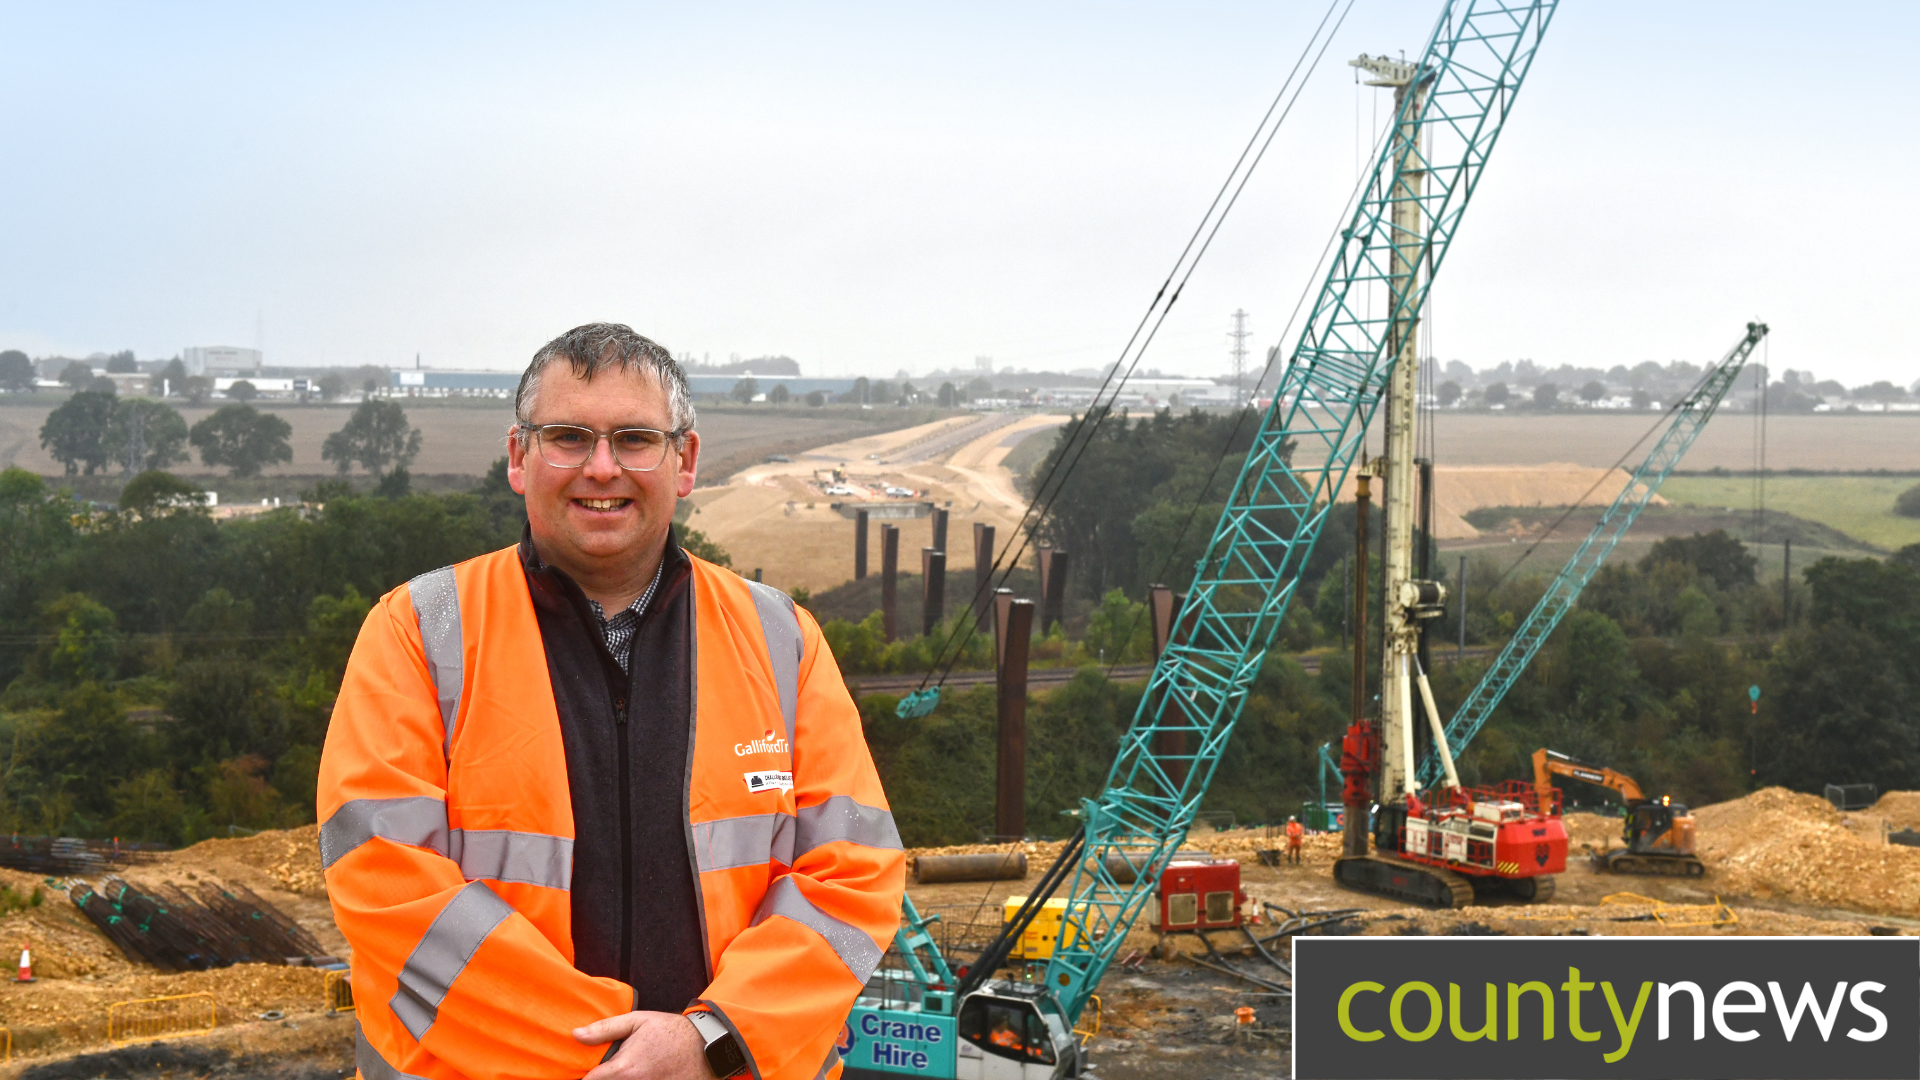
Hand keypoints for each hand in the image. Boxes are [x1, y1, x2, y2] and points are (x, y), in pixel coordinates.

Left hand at [575, 1011, 713, 1079]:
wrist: (705, 1046)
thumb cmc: (669, 1031)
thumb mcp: (637, 1021)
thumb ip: (605, 1029)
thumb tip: (576, 1035)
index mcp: (624, 1068)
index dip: (584, 1077)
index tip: (583, 1072)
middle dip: (606, 1077)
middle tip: (613, 1067)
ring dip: (622, 1079)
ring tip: (633, 1069)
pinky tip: (644, 1073)